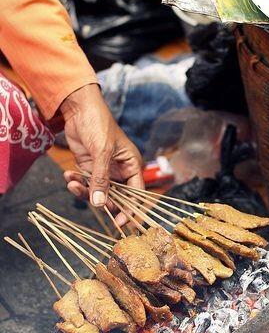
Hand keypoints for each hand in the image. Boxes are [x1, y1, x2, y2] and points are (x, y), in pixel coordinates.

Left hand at [60, 84, 142, 221]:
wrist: (79, 109)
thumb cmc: (98, 124)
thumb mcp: (102, 152)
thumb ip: (101, 179)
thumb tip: (100, 204)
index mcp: (132, 165)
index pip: (136, 194)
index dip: (130, 210)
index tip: (120, 223)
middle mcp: (120, 170)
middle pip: (115, 196)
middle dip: (101, 200)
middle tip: (90, 201)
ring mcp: (104, 170)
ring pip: (97, 192)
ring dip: (84, 191)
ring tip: (72, 182)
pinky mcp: (89, 168)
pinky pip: (85, 184)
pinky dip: (76, 182)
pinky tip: (68, 175)